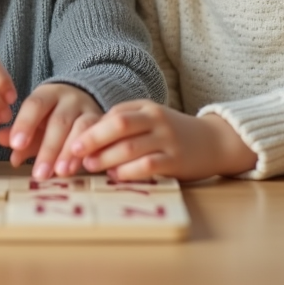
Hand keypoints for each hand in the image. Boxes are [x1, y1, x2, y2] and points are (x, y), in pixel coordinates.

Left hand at [0, 83, 101, 178]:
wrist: (87, 100)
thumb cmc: (53, 117)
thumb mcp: (36, 122)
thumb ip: (20, 133)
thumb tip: (2, 140)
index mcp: (47, 94)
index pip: (35, 105)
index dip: (25, 124)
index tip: (16, 145)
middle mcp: (70, 99)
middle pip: (59, 121)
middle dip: (48, 149)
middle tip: (39, 173)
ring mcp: (89, 109)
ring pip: (81, 129)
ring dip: (70, 153)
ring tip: (61, 173)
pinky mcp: (105, 123)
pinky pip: (100, 136)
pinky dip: (91, 151)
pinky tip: (84, 167)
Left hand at [67, 100, 257, 181]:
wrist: (215, 141)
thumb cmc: (172, 133)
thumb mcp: (148, 121)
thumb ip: (123, 126)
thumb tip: (85, 140)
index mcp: (145, 107)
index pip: (112, 114)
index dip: (89, 129)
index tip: (69, 142)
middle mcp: (156, 119)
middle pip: (118, 125)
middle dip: (92, 139)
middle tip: (72, 153)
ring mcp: (167, 139)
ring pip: (131, 146)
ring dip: (106, 157)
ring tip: (89, 166)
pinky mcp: (176, 160)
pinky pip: (149, 165)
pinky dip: (129, 171)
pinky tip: (116, 176)